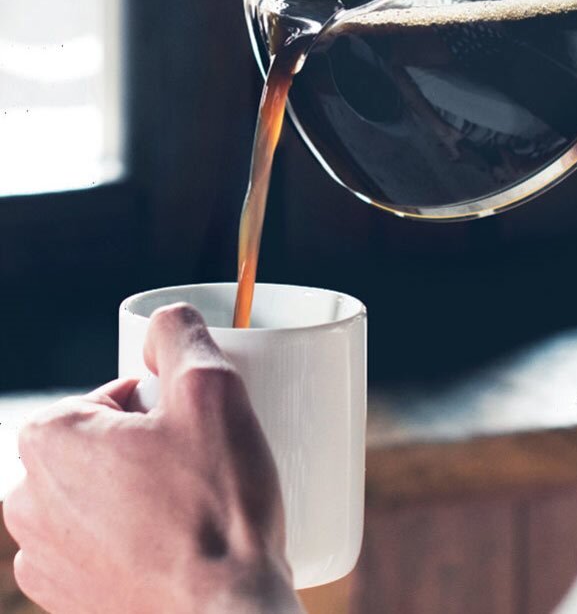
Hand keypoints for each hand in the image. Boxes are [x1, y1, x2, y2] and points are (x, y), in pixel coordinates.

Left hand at [3, 304, 300, 613]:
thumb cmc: (217, 511)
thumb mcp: (211, 388)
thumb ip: (178, 331)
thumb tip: (162, 321)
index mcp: (49, 440)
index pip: (115, 393)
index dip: (167, 405)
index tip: (196, 434)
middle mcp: (29, 501)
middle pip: (106, 443)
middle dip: (152, 447)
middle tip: (202, 469)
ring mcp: (44, 560)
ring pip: (103, 494)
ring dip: (142, 492)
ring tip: (192, 513)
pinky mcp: (67, 603)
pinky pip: (101, 546)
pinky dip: (134, 540)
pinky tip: (176, 551)